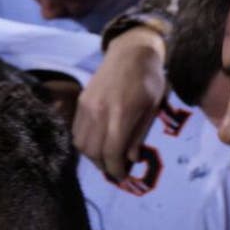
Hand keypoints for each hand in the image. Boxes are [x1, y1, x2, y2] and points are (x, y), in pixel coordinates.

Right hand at [74, 27, 166, 180]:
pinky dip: (85, 142)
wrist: (131, 52)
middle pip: (93, 152)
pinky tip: (97, 142)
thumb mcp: (152, 108)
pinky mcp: (81, 102)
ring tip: (105, 158)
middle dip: (104, 166)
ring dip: (92, 156)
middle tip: (115, 170)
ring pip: (81, 143)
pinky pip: (77, 130)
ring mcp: (87, 107)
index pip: (111, 153)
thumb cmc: (149, 80)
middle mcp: (99, 112)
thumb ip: (139, 134)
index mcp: (121, 115)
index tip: (122, 177)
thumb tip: (130, 159)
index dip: (116, 170)